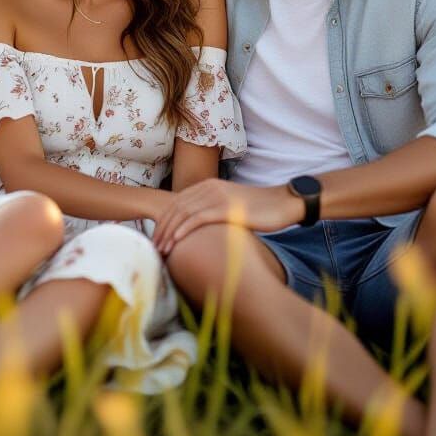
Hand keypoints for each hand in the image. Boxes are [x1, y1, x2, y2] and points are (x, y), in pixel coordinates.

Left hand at [152, 179, 304, 254]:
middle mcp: (210, 188)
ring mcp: (218, 196)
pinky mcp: (227, 208)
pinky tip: (175, 243)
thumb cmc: (259, 209)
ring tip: (160, 250)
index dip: (164, 221)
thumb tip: (198, 229)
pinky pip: (198, 219)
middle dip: (161, 228)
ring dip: (168, 233)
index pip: (177, 203)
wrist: (282, 203)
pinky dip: (183, 231)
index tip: (156, 238)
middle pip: (176, 208)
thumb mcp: (230, 205)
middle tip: (153, 248)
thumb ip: (213, 210)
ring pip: (183, 214)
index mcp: (208, 185)